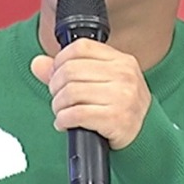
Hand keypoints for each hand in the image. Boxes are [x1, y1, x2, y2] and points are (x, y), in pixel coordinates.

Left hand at [30, 39, 151, 149]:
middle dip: (55, 87)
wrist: (146, 136)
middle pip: (71, 70)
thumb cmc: (120, 107)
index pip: (80, 48)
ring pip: (71, 92)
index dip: (60, 60)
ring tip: (61, 112)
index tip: (57, 75)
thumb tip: (37, 63)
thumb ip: (68, 70)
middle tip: (57, 98)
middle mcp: (124, 75)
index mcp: (121, 60)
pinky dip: (63, 120)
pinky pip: (76, 114)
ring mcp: (122, 96)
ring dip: (58, 106)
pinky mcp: (116, 119)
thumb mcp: (100, 82)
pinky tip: (65, 124)